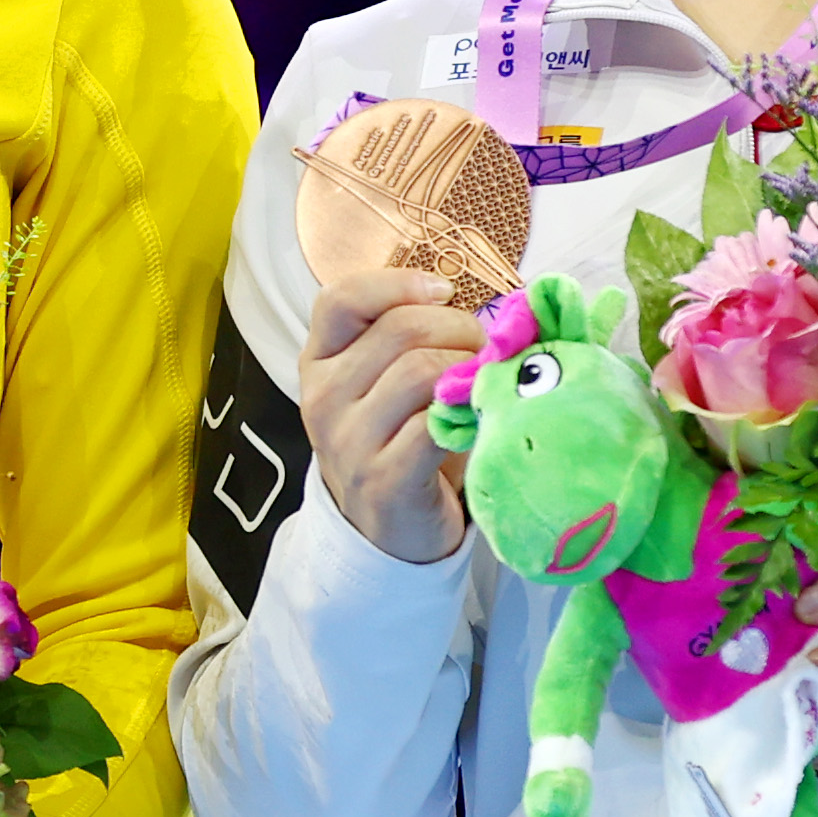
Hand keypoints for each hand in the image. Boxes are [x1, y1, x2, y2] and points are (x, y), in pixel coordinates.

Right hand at [299, 269, 486, 565]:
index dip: (398, 284)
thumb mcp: (386, 383)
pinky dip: (467, 415)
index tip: (444, 292)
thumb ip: (413, 340)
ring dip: (470, 371)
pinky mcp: (382, 479)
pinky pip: (434, 424)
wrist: (389, 532)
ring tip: (482, 388)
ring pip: (422, 370)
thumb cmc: (400, 441)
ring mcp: (347, 440)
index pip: (341, 299)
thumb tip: (498, 309)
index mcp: (320, 361)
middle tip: (484, 353)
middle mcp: (323, 396)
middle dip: (461, 330)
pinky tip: (477, 421)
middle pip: (403, 328)